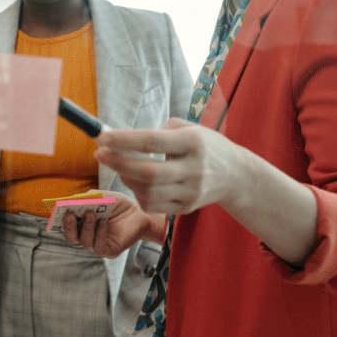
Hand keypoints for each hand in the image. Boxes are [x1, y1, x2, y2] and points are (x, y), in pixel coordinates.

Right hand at [61, 190, 160, 257]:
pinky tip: (103, 223)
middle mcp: (86, 235)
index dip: (59, 219)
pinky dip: (99, 234)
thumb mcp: (101, 196)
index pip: (65, 225)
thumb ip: (86, 198)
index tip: (58, 209)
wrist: (140, 212)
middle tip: (69, 214)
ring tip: (91, 214)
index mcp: (81, 223)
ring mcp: (97, 244)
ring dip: (85, 227)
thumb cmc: (118, 204)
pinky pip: (98, 247)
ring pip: (83, 242)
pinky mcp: (109, 251)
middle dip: (68, 226)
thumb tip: (71, 200)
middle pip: (71, 237)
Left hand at [95, 118, 244, 214]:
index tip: (101, 137)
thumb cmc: (204, 146)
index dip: (123, 140)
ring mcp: (191, 192)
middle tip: (99, 154)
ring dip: (125, 178)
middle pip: (147, 172)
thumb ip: (157, 131)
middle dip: (117, 162)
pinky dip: (137, 193)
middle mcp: (194, 169)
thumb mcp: (188, 128)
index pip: (152, 141)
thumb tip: (122, 139)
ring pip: (147, 191)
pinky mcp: (187, 208)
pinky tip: (136, 182)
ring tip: (120, 166)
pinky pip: (152, 205)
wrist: (237, 176)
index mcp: (193, 142)